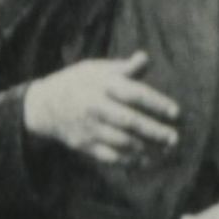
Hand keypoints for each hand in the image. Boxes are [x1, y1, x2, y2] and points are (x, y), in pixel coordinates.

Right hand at [24, 51, 181, 168]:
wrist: (43, 105)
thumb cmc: (77, 82)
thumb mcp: (96, 69)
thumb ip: (123, 68)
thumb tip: (145, 57)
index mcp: (102, 84)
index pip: (133, 94)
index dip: (156, 103)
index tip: (175, 112)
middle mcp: (95, 106)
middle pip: (129, 121)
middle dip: (153, 131)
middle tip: (174, 137)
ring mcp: (89, 127)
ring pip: (120, 141)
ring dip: (144, 147)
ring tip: (164, 149)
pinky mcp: (84, 144)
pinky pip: (108, 156)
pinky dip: (127, 160)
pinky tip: (144, 161)